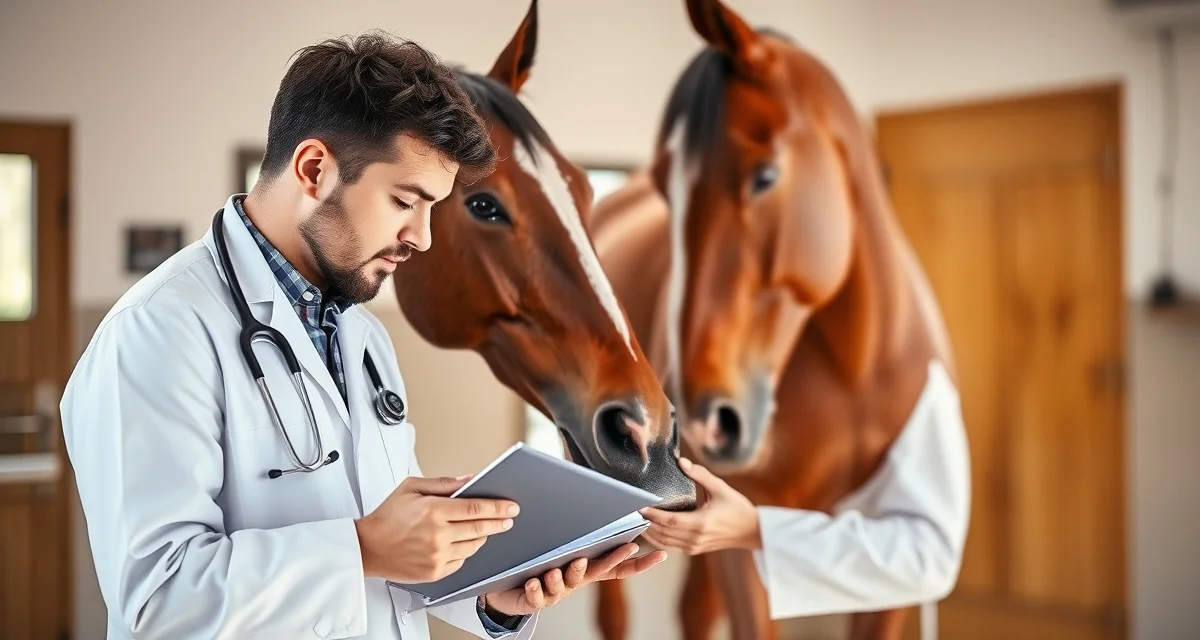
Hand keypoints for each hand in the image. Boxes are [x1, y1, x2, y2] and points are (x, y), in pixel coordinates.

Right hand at [355, 475, 519, 582]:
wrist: (368, 548)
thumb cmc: (388, 516)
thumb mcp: (412, 488)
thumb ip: (444, 483)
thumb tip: (470, 479)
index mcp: (433, 511)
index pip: (476, 508)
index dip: (497, 507)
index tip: (511, 506)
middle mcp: (437, 535)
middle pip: (480, 528)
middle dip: (499, 522)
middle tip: (509, 518)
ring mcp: (437, 556)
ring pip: (474, 546)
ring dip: (483, 536)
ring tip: (484, 529)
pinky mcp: (435, 572)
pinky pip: (462, 560)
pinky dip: (466, 550)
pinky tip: (462, 542)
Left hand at [480, 543, 666, 616]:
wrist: (504, 585)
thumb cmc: (535, 558)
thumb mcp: (557, 542)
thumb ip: (573, 528)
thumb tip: (588, 492)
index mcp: (585, 566)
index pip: (619, 567)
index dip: (641, 564)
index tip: (662, 555)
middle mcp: (574, 579)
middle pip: (597, 571)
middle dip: (613, 558)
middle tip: (627, 547)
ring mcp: (556, 591)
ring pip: (564, 584)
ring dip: (563, 576)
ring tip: (558, 568)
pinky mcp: (534, 599)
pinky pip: (537, 596)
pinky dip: (536, 588)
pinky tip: (532, 580)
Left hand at [639, 458, 760, 554]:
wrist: (752, 531)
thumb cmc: (738, 508)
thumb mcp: (720, 488)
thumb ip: (700, 475)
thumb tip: (681, 462)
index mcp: (701, 523)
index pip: (669, 521)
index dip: (652, 514)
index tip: (639, 505)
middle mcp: (695, 538)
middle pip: (662, 533)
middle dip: (645, 523)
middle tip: (631, 511)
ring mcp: (694, 546)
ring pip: (664, 542)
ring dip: (649, 532)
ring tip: (636, 519)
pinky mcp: (694, 549)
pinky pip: (671, 545)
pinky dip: (658, 538)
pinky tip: (650, 528)